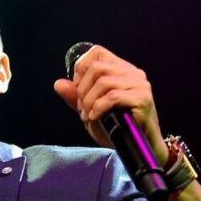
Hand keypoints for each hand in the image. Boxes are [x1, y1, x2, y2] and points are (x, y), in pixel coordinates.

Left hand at [53, 44, 167, 162]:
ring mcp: (139, 84)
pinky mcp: (142, 98)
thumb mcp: (90, 109)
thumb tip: (58, 84)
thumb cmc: (116, 127)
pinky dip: (98, 107)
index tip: (78, 88)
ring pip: (103, 82)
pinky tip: (95, 117)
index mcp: (121, 69)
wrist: (136, 148)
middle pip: (96, 68)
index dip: (81, 68)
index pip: (97, 53)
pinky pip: (113, 96)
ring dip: (89, 101)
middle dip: (82, 89)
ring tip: (87, 115)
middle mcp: (132, 73)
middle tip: (81, 107)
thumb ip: (75, 96)